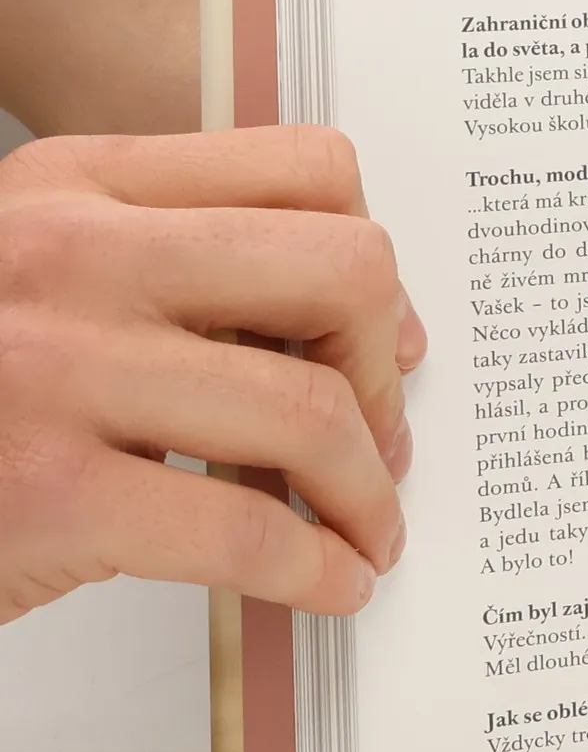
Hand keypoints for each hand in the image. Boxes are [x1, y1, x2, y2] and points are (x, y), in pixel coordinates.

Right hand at [0, 127, 426, 623]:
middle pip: (340, 270)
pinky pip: (247, 530)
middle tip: (382, 440)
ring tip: (367, 530)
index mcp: (77, 184)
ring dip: (369, 490)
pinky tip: (330, 584)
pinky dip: (318, 568)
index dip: (372, 263)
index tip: (380, 338)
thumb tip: (359, 335)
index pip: (309, 168)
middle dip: (384, 371)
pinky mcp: (46, 493)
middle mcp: (70, 253)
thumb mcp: (38, 275)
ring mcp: (53, 369)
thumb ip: (173, 273)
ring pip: (308, 411)